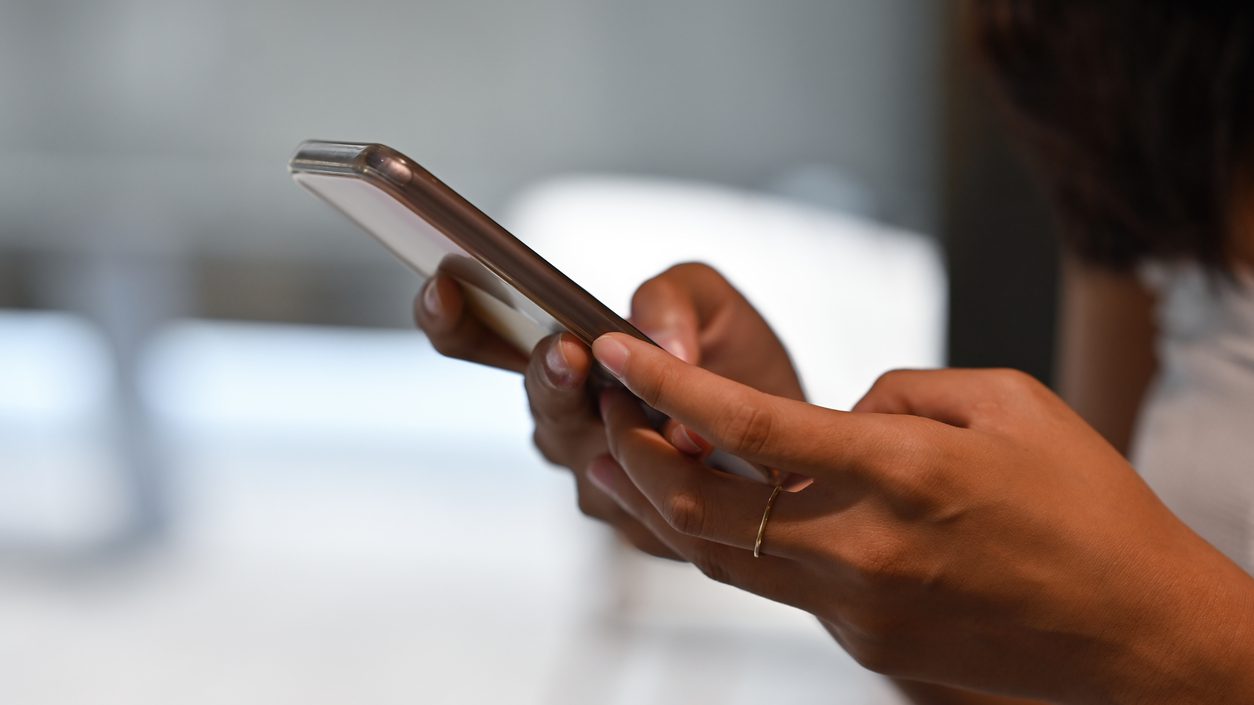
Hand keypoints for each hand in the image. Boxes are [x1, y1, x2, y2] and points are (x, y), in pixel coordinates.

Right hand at [414, 263, 803, 557]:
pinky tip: (697, 463)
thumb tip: (654, 345)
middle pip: (535, 400)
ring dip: (612, 433)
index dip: (447, 316)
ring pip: (582, 456)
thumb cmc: (736, 364)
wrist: (795, 443)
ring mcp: (593, 474)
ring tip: (650, 409)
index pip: (477, 337)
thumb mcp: (710, 303)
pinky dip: (663, 479)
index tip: (444, 285)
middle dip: (549, 376)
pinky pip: (633, 505)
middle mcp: (565, 416)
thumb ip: (670, 298)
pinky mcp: (634, 522)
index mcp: (563, 354)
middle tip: (567, 353)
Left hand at [586, 333, 1253, 703]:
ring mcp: (854, 609)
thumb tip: (838, 412)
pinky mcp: (860, 643)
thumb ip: (901, 392)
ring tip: (630, 458)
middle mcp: (861, 549)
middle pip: (695, 512)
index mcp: (900, 471)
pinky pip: (782, 585)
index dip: (664, 386)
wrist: (1135, 632)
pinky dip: (749, 540)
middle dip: (630, 457)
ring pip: (720, 558)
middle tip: (603, 413)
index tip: (614, 352)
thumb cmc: (1087, 506)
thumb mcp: (1007, 402)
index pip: (744, 425)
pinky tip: (744, 507)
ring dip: (663, 506)